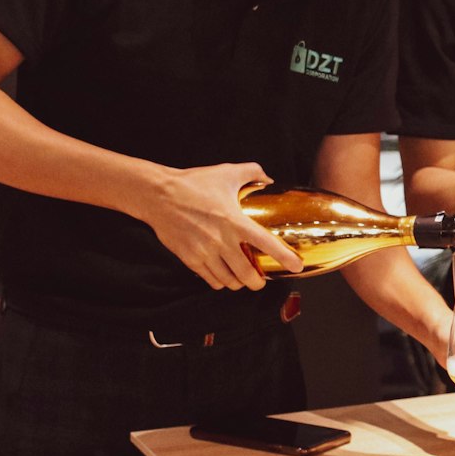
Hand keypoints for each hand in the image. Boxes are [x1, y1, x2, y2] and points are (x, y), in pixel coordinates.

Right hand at [141, 162, 301, 289]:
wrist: (158, 195)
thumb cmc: (193, 183)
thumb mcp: (226, 172)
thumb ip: (252, 172)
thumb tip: (268, 178)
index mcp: (235, 221)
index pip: (266, 243)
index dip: (284, 257)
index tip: (296, 266)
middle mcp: (221, 241)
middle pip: (247, 275)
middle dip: (258, 282)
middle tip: (261, 279)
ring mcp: (205, 253)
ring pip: (229, 281)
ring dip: (239, 283)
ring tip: (243, 279)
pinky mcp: (190, 259)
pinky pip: (211, 279)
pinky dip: (221, 281)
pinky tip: (224, 275)